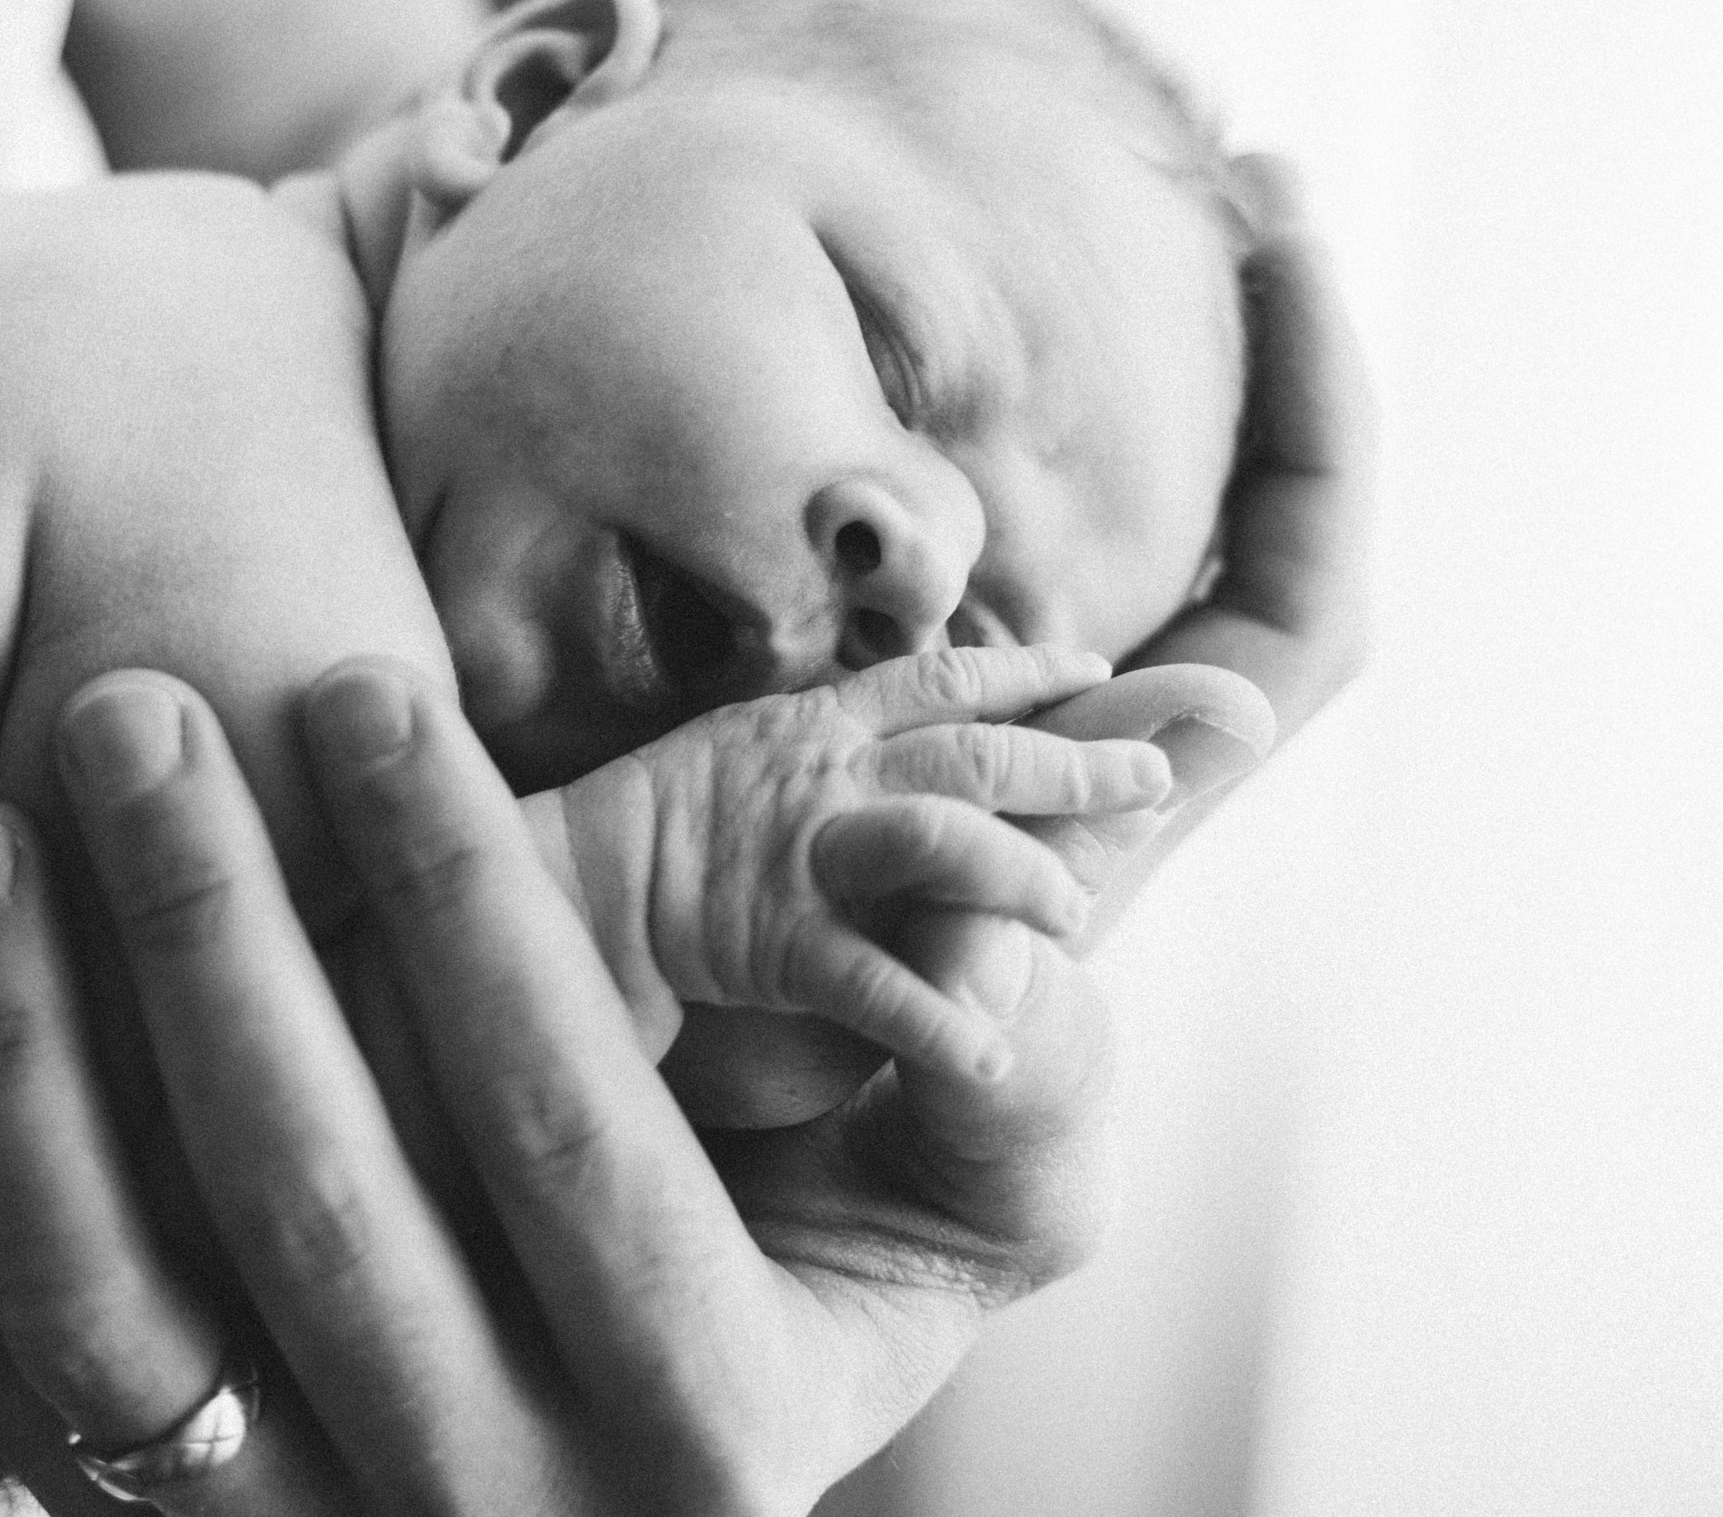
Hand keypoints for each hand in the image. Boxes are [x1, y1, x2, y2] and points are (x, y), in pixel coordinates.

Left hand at [0, 659, 1120, 1513]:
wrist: (652, 1446)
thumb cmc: (826, 1250)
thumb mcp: (978, 1190)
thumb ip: (1018, 1049)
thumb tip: (1060, 862)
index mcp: (713, 1429)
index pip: (568, 1138)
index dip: (465, 907)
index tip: (365, 687)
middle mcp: (500, 1516)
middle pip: (313, 1210)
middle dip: (213, 937)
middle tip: (131, 709)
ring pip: (109, 1314)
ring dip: (25, 1056)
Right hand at [553, 644, 1169, 1079]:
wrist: (569, 883)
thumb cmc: (666, 821)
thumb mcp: (759, 743)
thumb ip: (849, 736)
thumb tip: (938, 732)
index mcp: (821, 721)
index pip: (946, 680)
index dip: (1029, 673)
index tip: (1100, 674)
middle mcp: (825, 774)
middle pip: (976, 754)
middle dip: (1075, 766)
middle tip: (1155, 781)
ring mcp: (803, 853)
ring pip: (945, 844)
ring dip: (1024, 878)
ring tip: (1078, 918)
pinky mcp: (776, 940)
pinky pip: (875, 980)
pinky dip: (939, 1018)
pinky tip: (991, 1051)